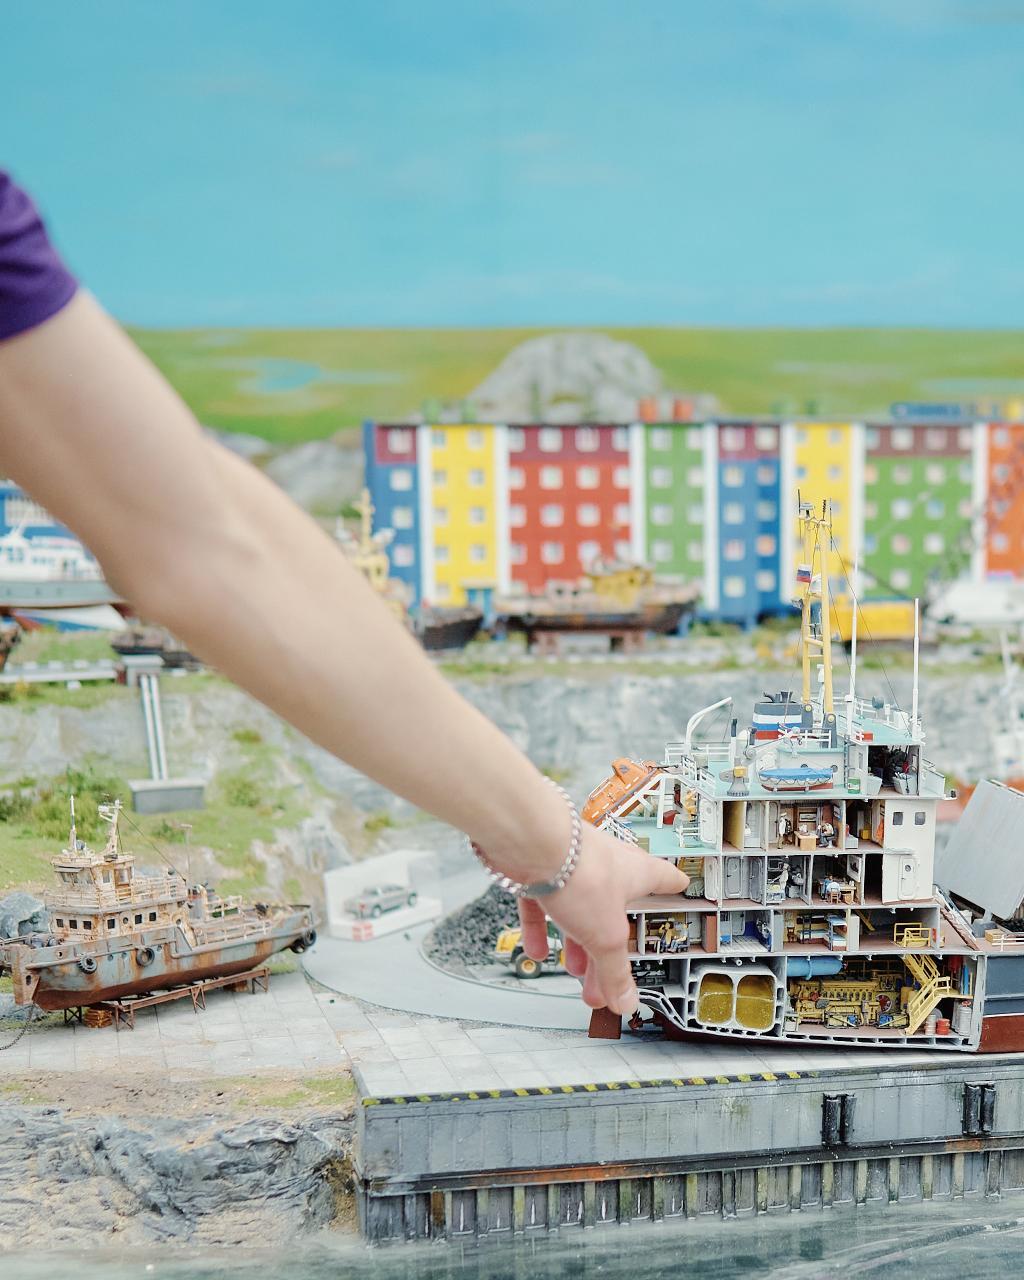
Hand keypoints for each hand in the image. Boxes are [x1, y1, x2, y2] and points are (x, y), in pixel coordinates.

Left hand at [517, 824, 687, 1015]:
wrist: (531, 843)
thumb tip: (626, 1000)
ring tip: (574, 970)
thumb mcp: (606, 936)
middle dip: (611, 947)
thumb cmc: (581, 872)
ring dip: (577, 943)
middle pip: (615, 910)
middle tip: (610, 976)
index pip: (664, 879)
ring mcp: (572, 865)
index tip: (679, 888)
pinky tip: (537, 950)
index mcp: (636, 873)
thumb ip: (615, 972)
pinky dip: (541, 929)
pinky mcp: (540, 869)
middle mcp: (606, 865)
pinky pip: (543, 904)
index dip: (673, 886)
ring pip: (579, 909)